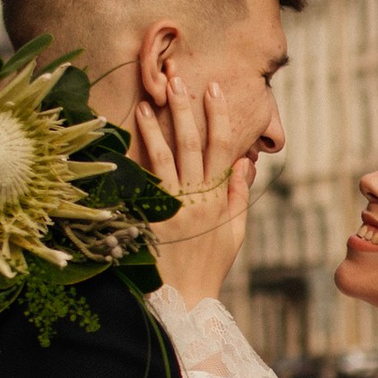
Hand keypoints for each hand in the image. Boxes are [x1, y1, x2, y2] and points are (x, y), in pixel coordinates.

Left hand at [134, 70, 258, 304]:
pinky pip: (146, 180)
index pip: (224, 149)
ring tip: (148, 98)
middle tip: (178, 79)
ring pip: (167, 157)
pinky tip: (133, 131)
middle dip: (187, 109)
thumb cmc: (211, 266)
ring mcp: (174, 207)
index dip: (220, 117)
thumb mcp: (234, 233)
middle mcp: (198, 199)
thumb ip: (239, 196)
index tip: (214, 90)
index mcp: (220, 200)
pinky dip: (141, 153)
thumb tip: (245, 163)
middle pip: (194, 144)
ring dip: (158, 124)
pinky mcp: (153, 217)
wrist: (186, 299)